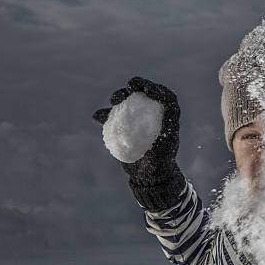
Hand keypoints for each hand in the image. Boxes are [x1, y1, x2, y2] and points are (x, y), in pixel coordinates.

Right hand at [93, 77, 185, 209]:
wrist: (149, 178)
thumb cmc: (160, 162)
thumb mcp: (164, 146)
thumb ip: (164, 131)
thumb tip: (164, 113)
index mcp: (167, 118)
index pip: (164, 96)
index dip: (154, 87)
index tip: (141, 87)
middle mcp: (154, 116)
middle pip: (144, 96)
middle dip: (133, 89)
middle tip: (123, 92)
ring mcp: (140, 122)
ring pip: (129, 103)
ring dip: (119, 97)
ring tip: (113, 101)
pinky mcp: (127, 129)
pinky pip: (115, 118)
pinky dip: (106, 115)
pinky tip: (98, 116)